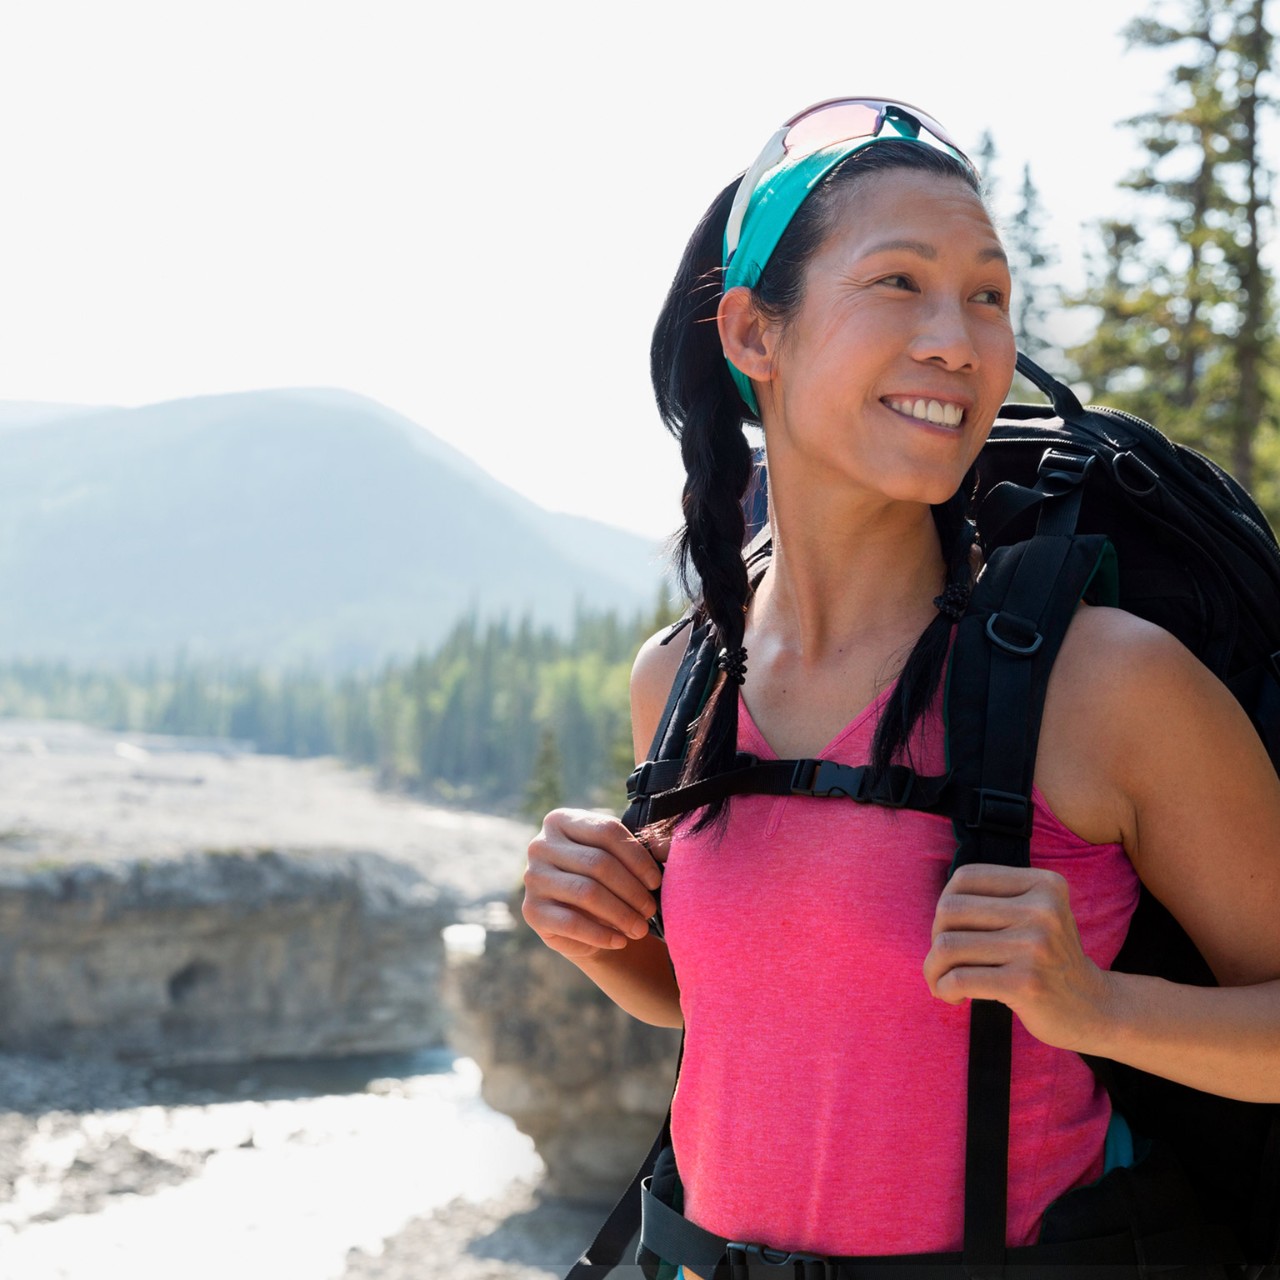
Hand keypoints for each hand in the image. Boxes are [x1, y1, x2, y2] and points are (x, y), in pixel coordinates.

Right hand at [523, 809, 664, 960]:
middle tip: (651, 910)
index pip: (606, 830)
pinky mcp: (531, 911)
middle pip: (597, 863)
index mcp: (562, 820)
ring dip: (620, 913)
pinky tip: (621, 941)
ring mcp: (532, 877)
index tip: (657, 881)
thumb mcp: (627, 859)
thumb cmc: (609, 881)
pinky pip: (571, 923)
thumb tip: (669, 847)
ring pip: (586, 893)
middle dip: (631, 890)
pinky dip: (601, 934)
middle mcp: (541, 845)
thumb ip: (650, 847)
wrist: (585, 920)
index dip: (637, 857)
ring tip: (640, 928)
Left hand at [923, 863, 1115, 1051]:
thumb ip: (994, 900)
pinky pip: (959, 979)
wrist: (1096, 1009)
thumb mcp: (1035, 914)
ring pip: (948, 946)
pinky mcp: (1026, 984)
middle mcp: (1042, 910)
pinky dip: (944, 989)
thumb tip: (936, 906)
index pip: (965, 877)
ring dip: (933, 968)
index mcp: (1044, 884)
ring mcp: (1035, 947)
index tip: (953, 930)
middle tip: (947, 960)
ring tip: (942, 981)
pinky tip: (953, 997)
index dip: (946, 903)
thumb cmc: (1049, 959)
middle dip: (936, 937)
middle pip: (950, 909)